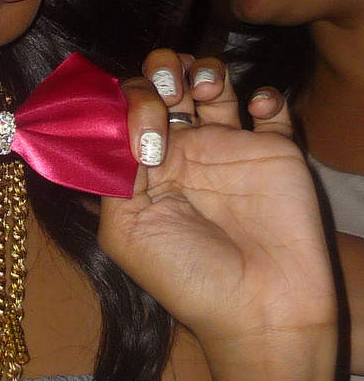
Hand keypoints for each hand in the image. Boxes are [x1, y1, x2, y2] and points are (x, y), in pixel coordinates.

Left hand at [105, 51, 335, 361]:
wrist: (260, 311)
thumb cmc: (186, 278)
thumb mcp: (124, 229)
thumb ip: (109, 173)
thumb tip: (104, 125)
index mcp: (144, 166)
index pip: (126, 107)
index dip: (127, 99)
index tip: (141, 127)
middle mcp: (183, 150)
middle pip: (164, 83)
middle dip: (160, 73)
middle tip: (168, 94)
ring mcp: (229, 146)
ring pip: (212, 80)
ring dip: (204, 69)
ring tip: (204, 89)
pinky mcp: (275, 149)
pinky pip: (271, 105)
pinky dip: (265, 94)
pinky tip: (256, 110)